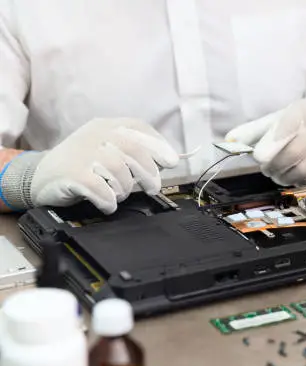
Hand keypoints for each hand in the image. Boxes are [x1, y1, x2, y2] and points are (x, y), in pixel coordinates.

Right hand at [28, 118, 178, 213]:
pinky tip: (108, 204)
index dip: (159, 144)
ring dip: (126, 188)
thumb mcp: (107, 151)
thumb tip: (168, 160)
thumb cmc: (81, 166)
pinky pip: (100, 189)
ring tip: (120, 194)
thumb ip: (134, 153)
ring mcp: (82, 154)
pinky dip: (109, 200)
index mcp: (106, 126)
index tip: (171, 161)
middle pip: (133, 150)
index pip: (138, 127)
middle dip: (149, 171)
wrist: (38, 178)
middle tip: (152, 187)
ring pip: (118, 170)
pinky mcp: (72, 174)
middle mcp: (94, 135)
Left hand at [226, 100, 305, 185]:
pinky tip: (294, 175)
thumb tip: (230, 141)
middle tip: (266, 169)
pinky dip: (299, 181)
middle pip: (294, 152)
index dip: (272, 142)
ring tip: (278, 174)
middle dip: (274, 165)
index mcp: (302, 110)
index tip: (258, 157)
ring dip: (285, 177)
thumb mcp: (277, 120)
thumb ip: (253, 131)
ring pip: (303, 169)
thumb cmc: (298, 126)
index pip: (288, 124)